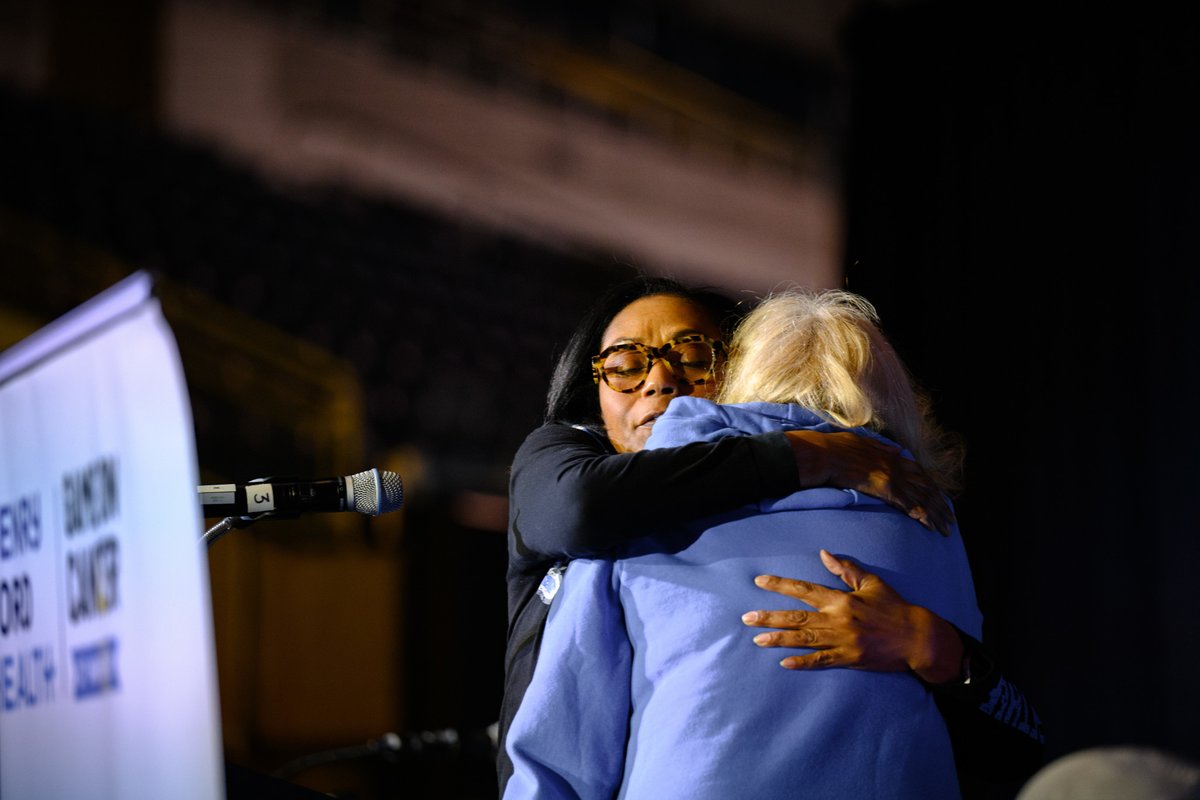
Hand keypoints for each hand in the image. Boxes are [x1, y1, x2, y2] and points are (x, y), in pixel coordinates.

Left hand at [741, 549, 963, 683]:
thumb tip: (824, 553)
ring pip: (804, 640)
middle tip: (747, 618)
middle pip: (797, 618)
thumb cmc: (894, 607)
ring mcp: (842, 641)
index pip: (804, 590)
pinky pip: (822, 661)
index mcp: (841, 600)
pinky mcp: (849, 659)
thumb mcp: (871, 583)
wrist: (917, 638)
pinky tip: (784, 663)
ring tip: (757, 640)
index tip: (759, 582)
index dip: (780, 585)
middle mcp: (838, 620)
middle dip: (769, 617)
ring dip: (779, 639)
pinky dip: (803, 663)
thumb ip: (845, 569)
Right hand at [784, 430, 954, 535]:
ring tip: (945, 530)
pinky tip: (929, 526)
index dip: (932, 488)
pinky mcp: (886, 488)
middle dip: (941, 505)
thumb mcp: (862, 441)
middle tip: (950, 520)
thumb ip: (881, 447)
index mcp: (892, 456)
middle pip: (927, 487)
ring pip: (922, 498)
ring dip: (936, 515)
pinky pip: (909, 504)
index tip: (940, 500)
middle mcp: (897, 466)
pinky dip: (922, 515)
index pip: (920, 474)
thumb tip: (897, 449)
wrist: (825, 454)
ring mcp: (893, 476)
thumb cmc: (836, 448)